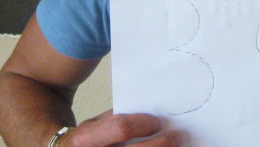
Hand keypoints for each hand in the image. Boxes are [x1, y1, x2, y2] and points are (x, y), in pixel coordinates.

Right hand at [60, 111, 179, 146]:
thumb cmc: (83, 141)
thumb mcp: (93, 123)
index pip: (121, 128)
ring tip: (174, 146)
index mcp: (85, 140)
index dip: (143, 123)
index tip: (158, 121)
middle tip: (176, 136)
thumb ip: (117, 118)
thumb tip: (151, 116)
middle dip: (161, 144)